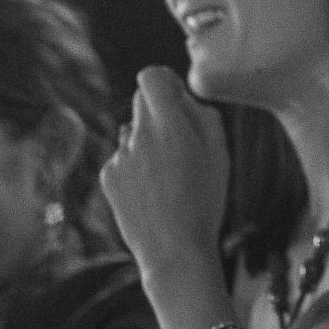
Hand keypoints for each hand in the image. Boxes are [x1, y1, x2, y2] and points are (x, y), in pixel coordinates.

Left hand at [102, 67, 231, 279]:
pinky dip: (136, 166)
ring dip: (148, 143)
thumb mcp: (220, 154)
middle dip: (160, 113)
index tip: (175, 97)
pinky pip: (123, 157)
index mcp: (169, 124)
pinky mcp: (108, 176)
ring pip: (133, 132)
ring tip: (169, 177)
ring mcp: (119, 156)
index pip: (151, 77)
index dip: (164, 82)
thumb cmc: (204, 201)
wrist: (174, 251)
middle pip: (141, 102)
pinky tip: (153, 191)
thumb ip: (202, 115)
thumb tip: (182, 97)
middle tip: (181, 143)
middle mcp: (138, 135)